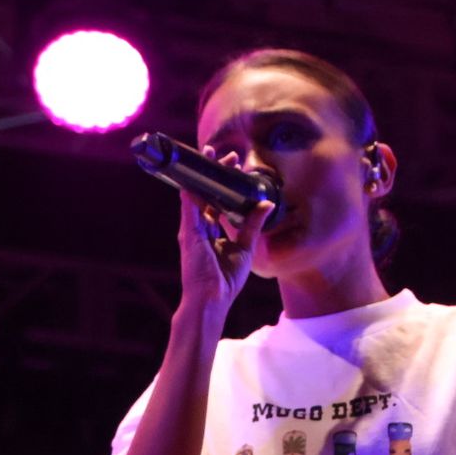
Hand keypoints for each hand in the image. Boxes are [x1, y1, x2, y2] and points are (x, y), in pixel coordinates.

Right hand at [174, 149, 273, 321]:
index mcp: (211, 229)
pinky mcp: (189, 237)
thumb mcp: (245, 248)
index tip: (234, 164)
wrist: (212, 300)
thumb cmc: (224, 280)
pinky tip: (191, 180)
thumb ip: (252, 225)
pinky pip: (188, 211)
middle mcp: (199, 227)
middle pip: (206, 193)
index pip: (216, 199)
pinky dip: (189, 196)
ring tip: (209, 157)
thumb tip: (266, 205)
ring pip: (196, 196)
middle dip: (213, 172)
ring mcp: (192, 230)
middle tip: (223, 154)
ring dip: (202, 176)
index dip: (224, 181)